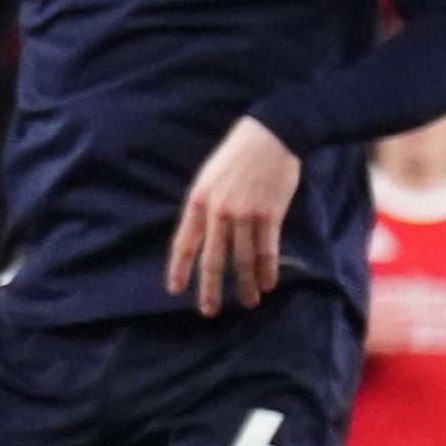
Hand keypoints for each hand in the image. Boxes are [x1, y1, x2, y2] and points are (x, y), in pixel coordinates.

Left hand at [166, 117, 300, 316]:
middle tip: (208, 311)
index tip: (174, 290)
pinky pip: (268, 250)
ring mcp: (245, 215)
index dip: (179, 269)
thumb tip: (200, 235)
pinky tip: (268, 284)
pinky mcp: (270, 215)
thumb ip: (203, 207)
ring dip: (245, 284)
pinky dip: (268, 269)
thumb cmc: (237, 156)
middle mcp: (218, 213)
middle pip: (212, 259)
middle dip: (210, 288)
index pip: (183, 244)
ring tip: (247, 302)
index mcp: (197, 202)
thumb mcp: (207, 178)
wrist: (271, 135)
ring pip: (243, 259)